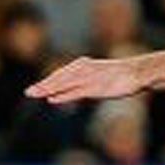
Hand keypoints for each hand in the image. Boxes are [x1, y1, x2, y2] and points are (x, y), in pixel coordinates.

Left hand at [26, 55, 145, 104]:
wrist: (136, 72)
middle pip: (58, 78)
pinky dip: (63, 95)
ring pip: (64, 84)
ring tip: (35, 94)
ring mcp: (89, 78)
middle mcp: (82, 70)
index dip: (46, 82)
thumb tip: (72, 89)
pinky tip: (52, 99)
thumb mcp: (97, 76)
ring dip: (48, 89)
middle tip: (28, 92)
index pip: (60, 75)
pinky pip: (76, 92)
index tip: (34, 89)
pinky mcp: (96, 87)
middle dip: (42, 85)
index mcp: (82, 65)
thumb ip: (83, 82)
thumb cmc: (117, 75)